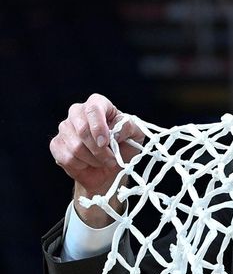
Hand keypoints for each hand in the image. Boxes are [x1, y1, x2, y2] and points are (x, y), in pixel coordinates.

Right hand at [49, 94, 142, 226]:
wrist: (110, 170)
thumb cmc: (124, 147)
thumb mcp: (135, 134)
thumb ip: (128, 127)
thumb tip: (115, 131)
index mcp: (98, 104)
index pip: (93, 108)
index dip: (98, 126)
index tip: (105, 142)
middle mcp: (78, 112)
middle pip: (82, 129)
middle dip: (98, 150)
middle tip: (111, 159)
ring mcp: (65, 128)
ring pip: (75, 146)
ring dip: (93, 159)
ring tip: (102, 161)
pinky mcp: (56, 144)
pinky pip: (66, 157)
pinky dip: (81, 165)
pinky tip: (88, 163)